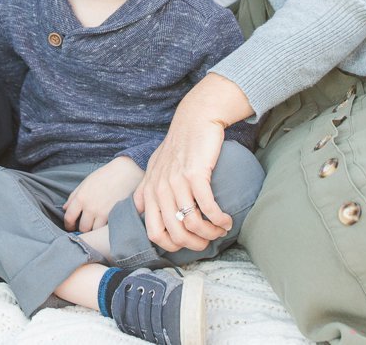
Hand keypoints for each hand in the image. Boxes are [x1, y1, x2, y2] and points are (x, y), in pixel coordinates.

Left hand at [63, 157, 143, 232]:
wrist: (125, 172)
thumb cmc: (105, 176)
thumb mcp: (86, 182)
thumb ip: (74, 196)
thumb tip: (65, 208)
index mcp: (81, 197)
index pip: (69, 217)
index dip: (68, 224)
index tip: (71, 226)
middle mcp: (90, 207)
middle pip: (82, 228)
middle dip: (82, 228)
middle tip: (85, 225)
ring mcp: (102, 213)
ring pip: (94, 231)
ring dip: (94, 229)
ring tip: (96, 224)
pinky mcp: (114, 216)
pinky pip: (105, 228)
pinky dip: (104, 228)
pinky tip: (105, 223)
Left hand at [135, 74, 253, 252]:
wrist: (195, 119)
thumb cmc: (178, 144)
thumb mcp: (155, 165)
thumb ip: (145, 188)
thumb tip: (138, 209)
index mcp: (150, 190)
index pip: (154, 233)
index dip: (173, 246)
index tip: (189, 243)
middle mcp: (160, 188)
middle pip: (175, 234)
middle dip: (195, 244)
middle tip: (209, 242)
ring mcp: (176, 181)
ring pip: (192, 223)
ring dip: (211, 233)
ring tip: (221, 230)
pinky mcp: (195, 174)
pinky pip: (207, 207)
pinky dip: (219, 220)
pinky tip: (227, 220)